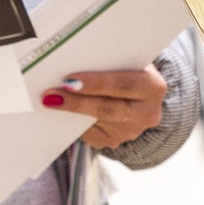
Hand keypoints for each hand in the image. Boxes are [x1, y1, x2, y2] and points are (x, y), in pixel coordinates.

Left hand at [41, 65, 167, 150]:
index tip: (69, 80)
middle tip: (51, 95)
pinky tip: (61, 113)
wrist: (141, 97)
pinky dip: (74, 122)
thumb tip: (76, 62)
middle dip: (77, 102)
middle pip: (108, 108)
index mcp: (153, 87)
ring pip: (95, 122)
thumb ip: (110, 64)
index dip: (95, 83)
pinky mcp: (113, 141)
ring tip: (50, 101)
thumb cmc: (129, 71)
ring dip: (70, 112)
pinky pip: (89, 133)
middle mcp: (146, 113)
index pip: (122, 84)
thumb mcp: (129, 63)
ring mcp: (130, 132)